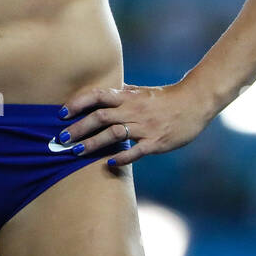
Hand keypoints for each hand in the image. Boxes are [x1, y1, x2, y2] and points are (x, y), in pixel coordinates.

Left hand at [56, 80, 210, 167]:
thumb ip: (123, 93)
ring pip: (114, 134)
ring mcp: (144, 126)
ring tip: (76, 152)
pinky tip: (108, 164)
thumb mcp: (142, 92)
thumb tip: (103, 93)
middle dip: (79, 128)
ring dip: (93, 143)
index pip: (98, 96)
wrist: (194, 102)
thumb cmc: (166, 98)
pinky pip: (136, 151)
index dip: (78, 104)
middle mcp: (133, 110)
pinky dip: (121, 157)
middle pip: (100, 117)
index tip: (61, 113)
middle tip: (61, 139)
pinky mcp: (156, 141)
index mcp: (128, 97)